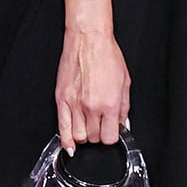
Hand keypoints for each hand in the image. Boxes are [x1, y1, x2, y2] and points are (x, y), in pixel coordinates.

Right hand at [55, 26, 130, 150]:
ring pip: (78, 136)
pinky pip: (61, 129)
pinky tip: (69, 146)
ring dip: (84, 135)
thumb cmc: (107, 56)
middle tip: (100, 123)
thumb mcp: (125, 82)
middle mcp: (92, 107)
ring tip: (88, 126)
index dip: (111, 135)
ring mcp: (75, 105)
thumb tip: (122, 124)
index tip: (111, 130)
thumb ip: (124, 107)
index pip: (110, 138)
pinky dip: (65, 141)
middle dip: (99, 133)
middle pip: (94, 138)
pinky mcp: (62, 100)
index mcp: (110, 104)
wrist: (88, 40)